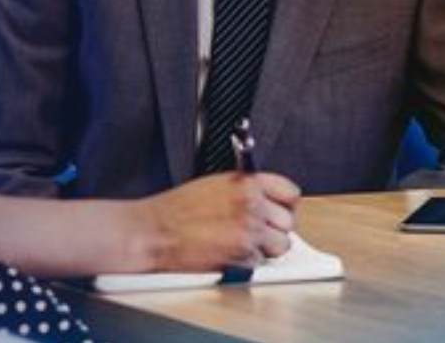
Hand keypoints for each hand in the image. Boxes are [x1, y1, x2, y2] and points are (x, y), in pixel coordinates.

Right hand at [138, 171, 300, 269]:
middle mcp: (252, 204)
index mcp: (245, 182)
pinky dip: (248, 262)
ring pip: (281, 246)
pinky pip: (261, 262)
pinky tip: (228, 252)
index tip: (279, 210)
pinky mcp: (243, 255)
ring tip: (242, 243)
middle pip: (288, 223)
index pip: (290, 192)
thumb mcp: (214, 184)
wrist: (154, 231)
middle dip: (274, 230)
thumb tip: (266, 201)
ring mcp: (249, 231)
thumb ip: (245, 189)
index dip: (285, 205)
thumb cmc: (176, 209)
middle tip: (256, 231)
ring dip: (266, 248)